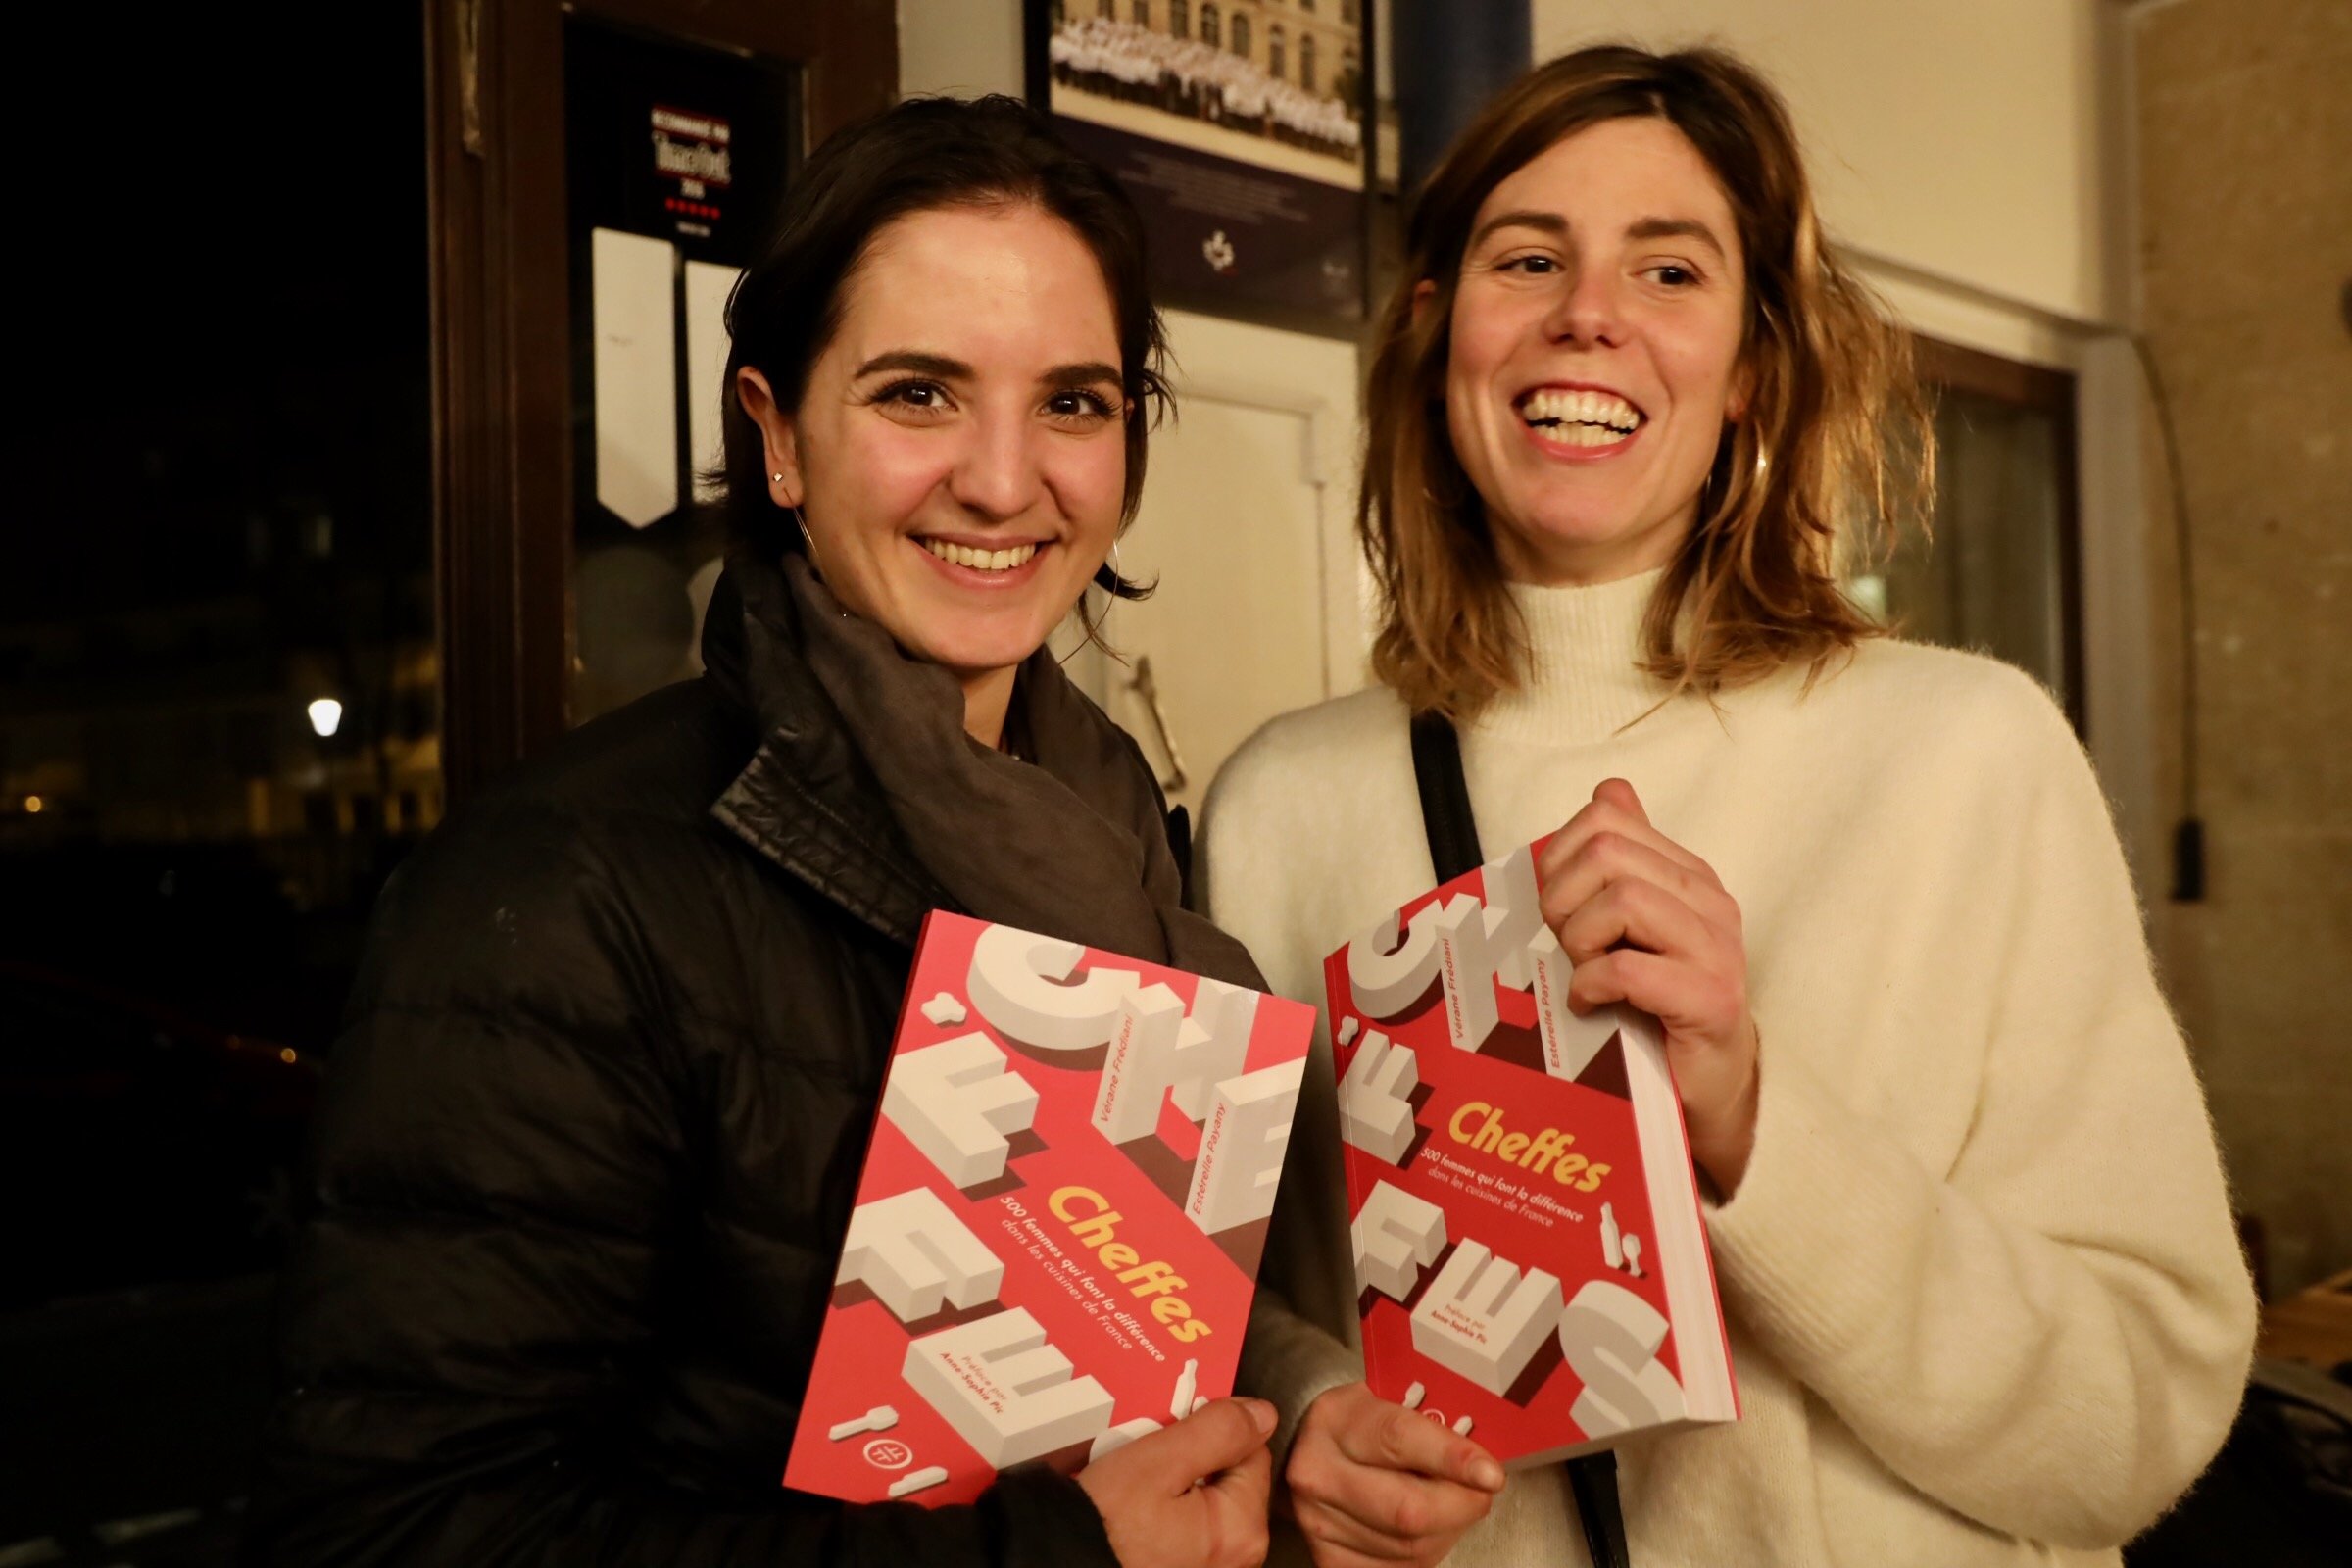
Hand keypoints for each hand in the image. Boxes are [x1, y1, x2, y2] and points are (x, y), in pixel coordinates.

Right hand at [1077, 1397, 1274, 1567]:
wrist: (1059, 1564)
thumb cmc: (1104, 1525)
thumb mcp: (1158, 1463)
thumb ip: (1217, 1433)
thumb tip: (1263, 1414)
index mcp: (1244, 1529)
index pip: (1251, 1449)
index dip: (1212, 1427)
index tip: (1173, 1425)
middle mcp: (1238, 1558)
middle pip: (1228, 1476)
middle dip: (1191, 1455)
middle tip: (1147, 1450)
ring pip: (1203, 1499)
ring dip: (1173, 1480)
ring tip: (1132, 1478)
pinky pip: (1185, 1525)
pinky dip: (1163, 1508)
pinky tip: (1130, 1503)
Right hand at [1286, 1382, 1503, 1567]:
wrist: (1307, 1447)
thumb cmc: (1360, 1421)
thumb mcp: (1388, 1400)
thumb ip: (1431, 1425)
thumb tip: (1484, 1466)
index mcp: (1337, 1419)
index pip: (1399, 1440)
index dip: (1451, 1459)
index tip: (1491, 1474)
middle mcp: (1319, 1472)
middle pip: (1408, 1509)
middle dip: (1461, 1506)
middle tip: (1483, 1493)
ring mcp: (1319, 1521)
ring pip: (1410, 1547)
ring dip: (1448, 1530)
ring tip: (1453, 1506)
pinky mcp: (1328, 1558)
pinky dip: (1425, 1553)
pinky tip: (1428, 1529)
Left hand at [1536, 778, 1760, 1193]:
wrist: (1707, 1091)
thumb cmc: (1657, 1009)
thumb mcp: (1633, 928)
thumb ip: (1621, 863)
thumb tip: (1611, 791)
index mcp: (1685, 875)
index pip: (1607, 817)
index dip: (1559, 855)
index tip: (1555, 905)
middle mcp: (1707, 901)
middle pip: (1607, 850)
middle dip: (1563, 896)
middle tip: (1562, 944)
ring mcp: (1714, 949)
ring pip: (1621, 899)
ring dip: (1579, 940)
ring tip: (1581, 973)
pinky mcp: (1710, 999)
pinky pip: (1627, 968)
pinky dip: (1591, 985)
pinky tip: (1590, 1004)